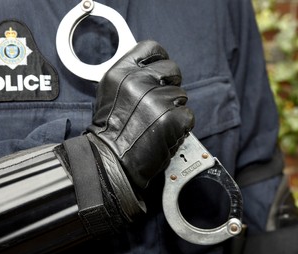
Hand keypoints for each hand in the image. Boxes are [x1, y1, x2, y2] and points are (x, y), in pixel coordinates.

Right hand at [88, 40, 193, 188]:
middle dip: (171, 86)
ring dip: (174, 109)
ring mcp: (156, 100)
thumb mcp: (110, 91)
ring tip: (156, 123)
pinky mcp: (171, 120)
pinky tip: (164, 133)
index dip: (161, 59)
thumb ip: (131, 75)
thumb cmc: (110, 129)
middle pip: (173, 70)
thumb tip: (154, 68)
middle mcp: (139, 82)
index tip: (162, 70)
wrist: (110, 159)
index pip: (152, 49)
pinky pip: (188, 115)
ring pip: (181, 95)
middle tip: (160, 103)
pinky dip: (180, 126)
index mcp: (122, 72)